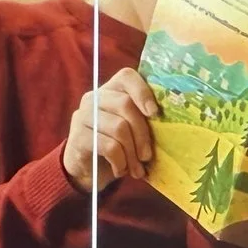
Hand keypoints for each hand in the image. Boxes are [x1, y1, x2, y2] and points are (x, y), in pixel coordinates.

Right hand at [62, 67, 159, 191]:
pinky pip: (109, 146)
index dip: (143, 92)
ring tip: (136, 169)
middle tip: (148, 156)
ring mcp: (83, 116)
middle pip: (126, 105)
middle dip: (142, 134)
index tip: (155, 114)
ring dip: (132, 153)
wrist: (87, 170)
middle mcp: (94, 98)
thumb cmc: (116, 146)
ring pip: (119, 128)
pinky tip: (121, 170)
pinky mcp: (78, 137)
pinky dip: (120, 162)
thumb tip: (170, 123)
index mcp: (111, 90)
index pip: (127, 77)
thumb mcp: (131, 129)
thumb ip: (143, 119)